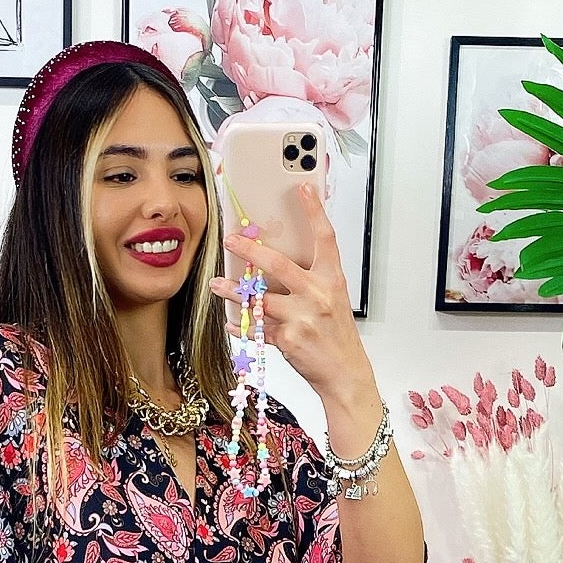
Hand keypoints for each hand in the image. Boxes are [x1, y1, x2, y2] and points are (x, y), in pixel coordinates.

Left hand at [214, 178, 371, 405]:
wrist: (345, 374)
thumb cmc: (336, 336)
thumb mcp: (332, 300)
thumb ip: (310, 279)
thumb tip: (276, 261)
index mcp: (332, 280)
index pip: (325, 238)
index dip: (314, 211)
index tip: (302, 188)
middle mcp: (318, 294)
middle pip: (280, 264)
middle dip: (251, 250)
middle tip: (232, 240)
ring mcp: (303, 317)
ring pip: (259, 298)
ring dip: (234, 291)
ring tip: (218, 285)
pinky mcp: (289, 339)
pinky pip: (256, 328)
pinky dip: (240, 324)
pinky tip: (230, 320)